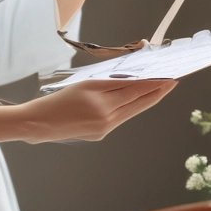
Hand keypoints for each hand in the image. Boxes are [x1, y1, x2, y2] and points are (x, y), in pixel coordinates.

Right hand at [19, 78, 176, 143]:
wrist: (38, 123)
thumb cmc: (57, 99)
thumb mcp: (83, 84)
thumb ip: (109, 82)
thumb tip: (133, 79)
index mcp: (101, 102)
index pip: (134, 89)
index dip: (153, 82)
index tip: (168, 76)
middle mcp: (106, 117)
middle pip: (138, 102)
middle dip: (157, 92)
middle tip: (172, 82)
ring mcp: (104, 128)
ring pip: (132, 111)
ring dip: (146, 100)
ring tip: (159, 90)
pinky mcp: (100, 134)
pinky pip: (120, 117)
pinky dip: (130, 107)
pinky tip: (136, 100)